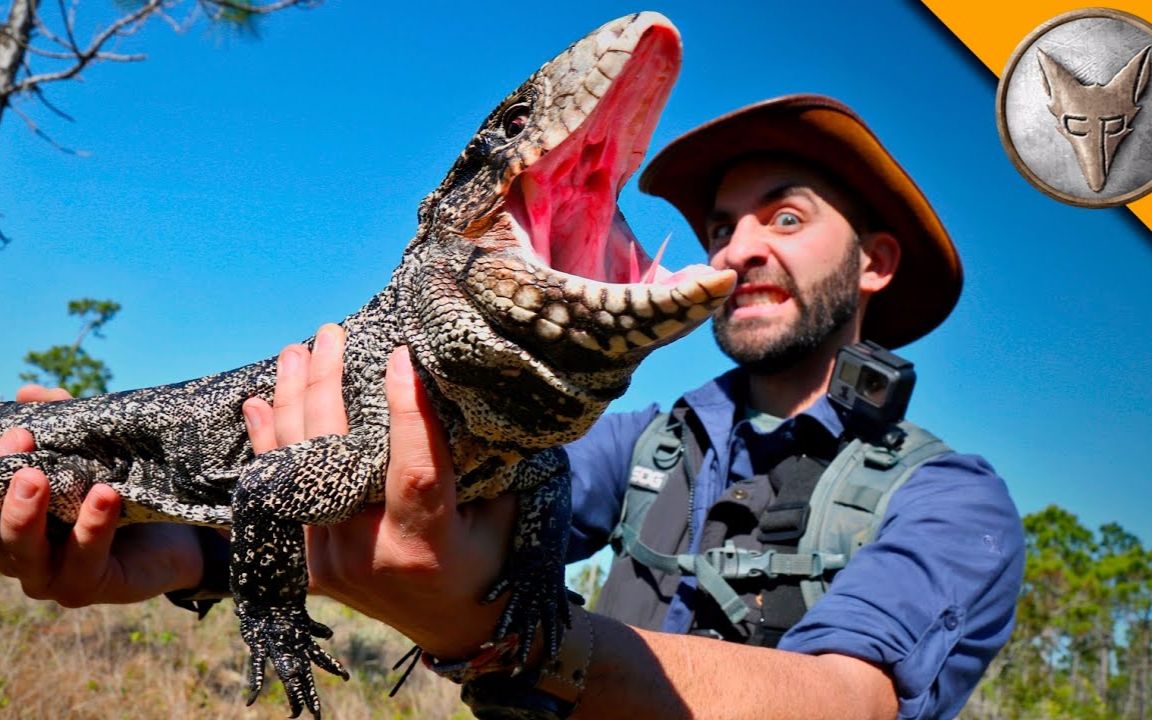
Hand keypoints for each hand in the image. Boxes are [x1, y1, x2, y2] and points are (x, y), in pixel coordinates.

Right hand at [0, 387, 203, 605]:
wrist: (180, 539)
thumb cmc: (125, 496)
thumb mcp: (95, 458)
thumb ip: (64, 428)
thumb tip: (32, 393)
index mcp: (12, 521)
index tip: (13, 430)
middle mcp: (19, 553)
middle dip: (0, 485)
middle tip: (19, 442)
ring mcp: (48, 577)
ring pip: (25, 553)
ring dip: (27, 513)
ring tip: (39, 476)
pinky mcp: (85, 589)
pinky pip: (84, 560)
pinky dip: (93, 527)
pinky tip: (104, 496)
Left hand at [242, 324, 516, 658]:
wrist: (452, 627)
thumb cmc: (486, 559)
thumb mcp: (497, 513)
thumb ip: (473, 461)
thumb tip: (453, 390)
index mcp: (425, 544)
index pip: (412, 469)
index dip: (406, 411)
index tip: (400, 355)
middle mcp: (367, 554)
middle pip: (336, 460)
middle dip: (327, 386)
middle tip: (330, 334)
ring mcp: (328, 561)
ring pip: (297, 470)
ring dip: (291, 403)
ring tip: (294, 351)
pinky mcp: (307, 563)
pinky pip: (281, 494)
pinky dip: (270, 446)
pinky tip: (259, 404)